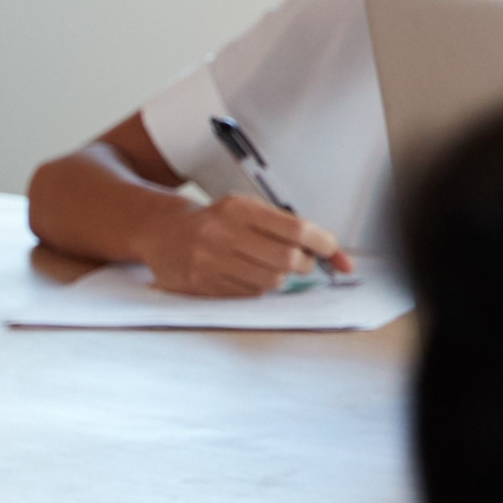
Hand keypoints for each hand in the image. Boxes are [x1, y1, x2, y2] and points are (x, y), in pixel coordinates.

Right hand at [136, 194, 352, 296]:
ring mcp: (210, 261)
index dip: (323, 244)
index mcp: (239, 209)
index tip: (334, 252)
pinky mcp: (202, 284)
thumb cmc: (216, 221)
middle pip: (287, 260)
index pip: (295, 229)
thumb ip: (290, 228)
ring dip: (283, 277)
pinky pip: (249, 293)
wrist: (163, 233)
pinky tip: (248, 274)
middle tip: (303, 261)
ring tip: (271, 266)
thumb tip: (339, 258)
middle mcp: (222, 233)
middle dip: (305, 264)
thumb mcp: (249, 211)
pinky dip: (259, 287)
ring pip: (271, 281)